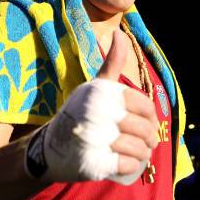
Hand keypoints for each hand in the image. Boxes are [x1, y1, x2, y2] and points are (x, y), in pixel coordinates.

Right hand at [25, 29, 158, 183]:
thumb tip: (120, 33)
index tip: (147, 122)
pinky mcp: (93, 163)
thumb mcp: (93, 88)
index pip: (145, 106)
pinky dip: (132, 166)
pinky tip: (126, 163)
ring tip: (140, 153)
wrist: (48, 149)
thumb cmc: (79, 115)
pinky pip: (128, 166)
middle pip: (144, 129)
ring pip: (139, 149)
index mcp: (101, 93)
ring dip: (144, 154)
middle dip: (151, 138)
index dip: (151, 117)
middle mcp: (96, 113)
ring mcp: (94, 139)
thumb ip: (112, 62)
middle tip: (148, 142)